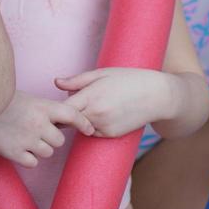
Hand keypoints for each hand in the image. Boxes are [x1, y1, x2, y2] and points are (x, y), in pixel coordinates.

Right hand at [0, 90, 94, 167]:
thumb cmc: (3, 101)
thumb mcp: (29, 98)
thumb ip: (47, 109)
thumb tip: (66, 121)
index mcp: (42, 107)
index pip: (72, 116)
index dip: (84, 123)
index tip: (90, 129)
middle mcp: (38, 123)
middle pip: (59, 141)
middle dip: (51, 139)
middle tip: (37, 132)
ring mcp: (26, 139)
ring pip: (47, 153)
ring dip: (39, 148)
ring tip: (23, 137)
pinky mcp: (14, 152)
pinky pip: (32, 162)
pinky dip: (27, 157)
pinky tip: (16, 146)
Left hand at [56, 67, 172, 137]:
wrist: (156, 96)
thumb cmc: (128, 79)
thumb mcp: (102, 73)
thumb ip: (77, 80)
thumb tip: (56, 83)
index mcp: (91, 97)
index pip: (63, 109)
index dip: (56, 108)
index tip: (52, 105)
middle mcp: (96, 114)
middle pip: (69, 120)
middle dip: (64, 115)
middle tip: (65, 107)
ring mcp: (104, 126)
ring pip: (80, 127)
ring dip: (79, 120)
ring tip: (91, 105)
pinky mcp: (111, 135)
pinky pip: (93, 132)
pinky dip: (92, 125)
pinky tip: (102, 113)